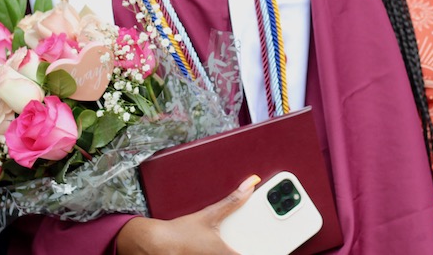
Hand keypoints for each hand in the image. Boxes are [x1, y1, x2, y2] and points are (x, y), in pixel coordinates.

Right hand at [116, 175, 260, 254]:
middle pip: (245, 254)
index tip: (276, 248)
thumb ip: (233, 201)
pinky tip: (220, 245)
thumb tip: (250, 185)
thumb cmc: (181, 233)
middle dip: (253, 247)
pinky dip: (221, 250)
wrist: (156, 245)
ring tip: (237, 241)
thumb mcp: (210, 214)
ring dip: (237, 247)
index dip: (267, 251)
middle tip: (267, 244)